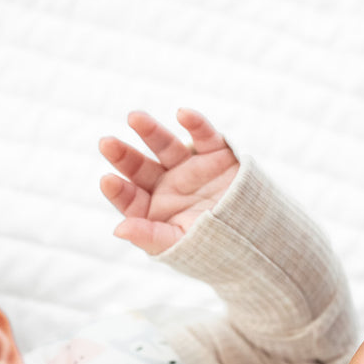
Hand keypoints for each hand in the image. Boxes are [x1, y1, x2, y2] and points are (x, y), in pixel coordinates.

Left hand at [99, 108, 239, 253]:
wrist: (257, 240)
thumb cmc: (213, 249)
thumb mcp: (179, 245)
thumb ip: (149, 236)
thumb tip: (118, 230)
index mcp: (153, 209)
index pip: (130, 198)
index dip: (118, 190)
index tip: (107, 180)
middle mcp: (166, 185)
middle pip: (140, 168)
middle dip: (124, 156)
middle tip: (106, 144)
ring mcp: (189, 167)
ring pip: (166, 145)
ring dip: (150, 131)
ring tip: (134, 118)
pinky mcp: (214, 153)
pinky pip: (203, 135)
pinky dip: (195, 124)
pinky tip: (183, 114)